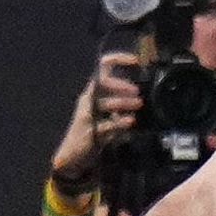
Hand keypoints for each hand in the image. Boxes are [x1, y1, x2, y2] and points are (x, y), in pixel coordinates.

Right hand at [50, 53, 141, 182]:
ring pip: (104, 103)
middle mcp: (88, 100)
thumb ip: (121, 105)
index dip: (118, 59)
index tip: (135, 60)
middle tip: (136, 91)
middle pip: (100, 83)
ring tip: (139, 104)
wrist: (73, 155)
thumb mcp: (108, 115)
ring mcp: (87, 116)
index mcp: (93, 92)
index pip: (102, 67)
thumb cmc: (94, 132)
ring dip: (123, 103)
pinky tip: (131, 121)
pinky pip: (106, 125)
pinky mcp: (90, 132)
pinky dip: (120, 122)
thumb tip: (143, 97)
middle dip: (120, 84)